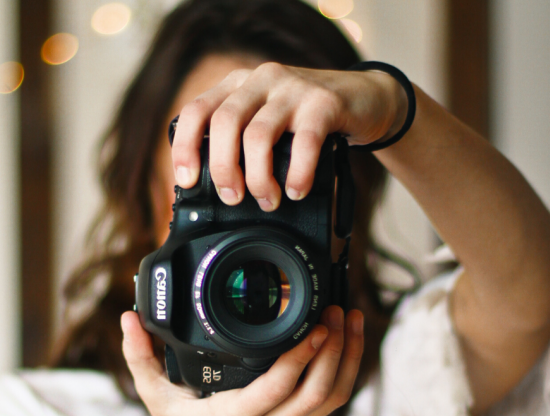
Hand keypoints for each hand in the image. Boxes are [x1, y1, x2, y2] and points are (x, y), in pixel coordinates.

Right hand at [121, 306, 363, 415]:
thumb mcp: (152, 393)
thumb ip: (139, 355)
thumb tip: (129, 318)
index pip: (277, 388)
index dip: (302, 357)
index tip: (315, 326)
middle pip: (318, 394)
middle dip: (336, 351)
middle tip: (338, 312)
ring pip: (331, 400)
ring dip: (349, 360)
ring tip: (352, 320)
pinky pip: (329, 403)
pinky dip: (345, 372)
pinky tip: (348, 342)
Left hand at [171, 62, 406, 210]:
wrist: (364, 99)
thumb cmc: (307, 119)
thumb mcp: (266, 122)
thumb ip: (241, 141)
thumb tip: (215, 189)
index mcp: (237, 85)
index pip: (196, 111)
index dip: (185, 147)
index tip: (187, 180)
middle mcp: (260, 81)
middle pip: (223, 123)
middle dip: (223, 168)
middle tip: (232, 197)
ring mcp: (292, 89)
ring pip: (258, 135)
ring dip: (258, 178)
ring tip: (268, 199)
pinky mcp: (324, 102)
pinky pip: (304, 142)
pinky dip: (297, 174)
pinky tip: (297, 190)